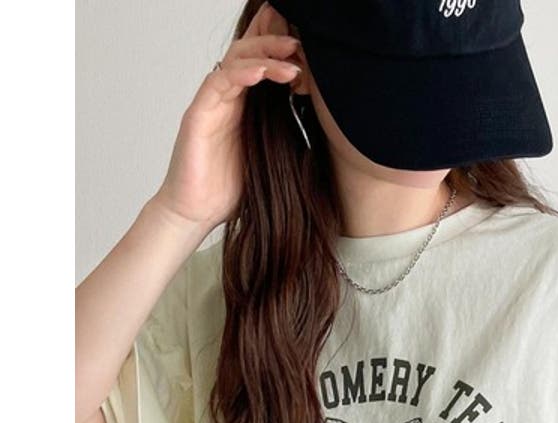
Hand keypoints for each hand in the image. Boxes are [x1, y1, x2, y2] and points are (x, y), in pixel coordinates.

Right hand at [154, 2, 302, 230]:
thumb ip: (288, 137)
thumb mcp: (272, 159)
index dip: (277, 47)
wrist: (198, 213)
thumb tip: (328, 132)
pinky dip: (240, 74)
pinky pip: (218, 83)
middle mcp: (227, 100)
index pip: (260, 64)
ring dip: (263, 56)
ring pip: (235, 62)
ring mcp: (212, 104)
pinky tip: (260, 73)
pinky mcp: (198, 115)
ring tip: (290, 59)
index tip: (306, 44)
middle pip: (247, 54)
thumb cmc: (231, 190)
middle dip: (273, 42)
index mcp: (245, 107)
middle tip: (299, 43)